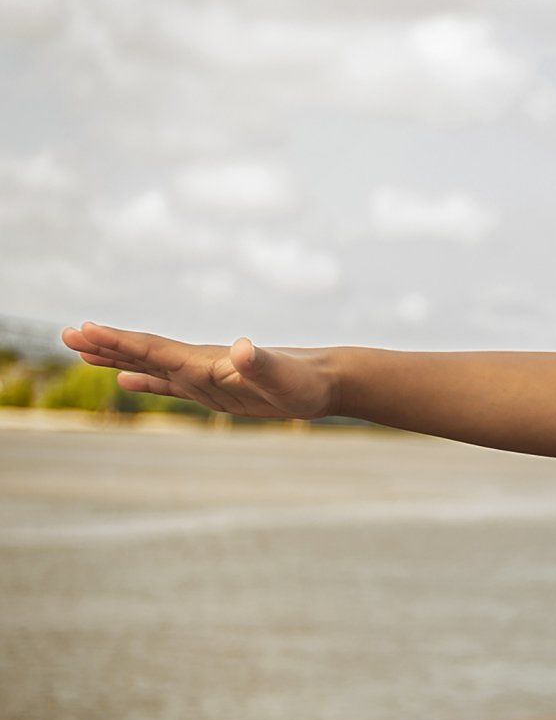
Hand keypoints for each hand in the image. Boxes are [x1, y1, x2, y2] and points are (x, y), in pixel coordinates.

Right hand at [60, 321, 335, 419]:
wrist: (325, 381)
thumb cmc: (304, 381)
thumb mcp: (282, 376)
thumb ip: (259, 362)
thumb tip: (242, 347)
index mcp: (207, 361)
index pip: (154, 348)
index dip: (119, 341)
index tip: (84, 329)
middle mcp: (200, 365)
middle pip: (144, 351)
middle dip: (106, 344)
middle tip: (66, 334)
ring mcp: (205, 376)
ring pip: (152, 365)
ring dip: (118, 358)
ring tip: (82, 352)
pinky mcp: (216, 390)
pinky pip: (173, 385)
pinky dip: (148, 381)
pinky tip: (128, 380)